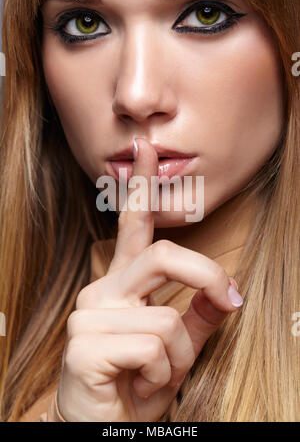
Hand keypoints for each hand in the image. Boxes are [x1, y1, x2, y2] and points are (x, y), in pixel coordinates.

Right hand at [57, 138, 242, 421]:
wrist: (99, 427)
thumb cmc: (134, 385)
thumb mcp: (176, 350)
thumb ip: (199, 319)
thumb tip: (230, 294)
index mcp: (120, 285)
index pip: (132, 227)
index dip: (143, 190)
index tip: (148, 152)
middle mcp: (101, 291)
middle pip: (166, 257)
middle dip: (207, 275)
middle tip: (229, 296)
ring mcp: (90, 315)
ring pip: (167, 318)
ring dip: (177, 357)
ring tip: (156, 374)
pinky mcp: (84, 344)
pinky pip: (152, 348)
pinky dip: (159, 374)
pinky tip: (137, 384)